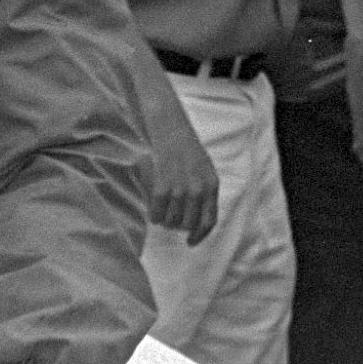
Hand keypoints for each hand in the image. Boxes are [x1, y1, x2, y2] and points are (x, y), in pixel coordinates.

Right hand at [143, 87, 219, 243]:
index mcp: (211, 184)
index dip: (200, 235)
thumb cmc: (181, 141)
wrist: (167, 121)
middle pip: (189, 222)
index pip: (209, 220)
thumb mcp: (201, 165)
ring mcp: (181, 188)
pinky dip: (154, 214)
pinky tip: (151, 212)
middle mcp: (199, 189)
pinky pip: (158, 211)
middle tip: (168, 221)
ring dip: (165, 221)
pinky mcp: (163, 184)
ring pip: (173, 220)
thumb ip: (201, 187)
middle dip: (178, 226)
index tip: (191, 242)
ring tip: (159, 215)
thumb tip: (192, 211)